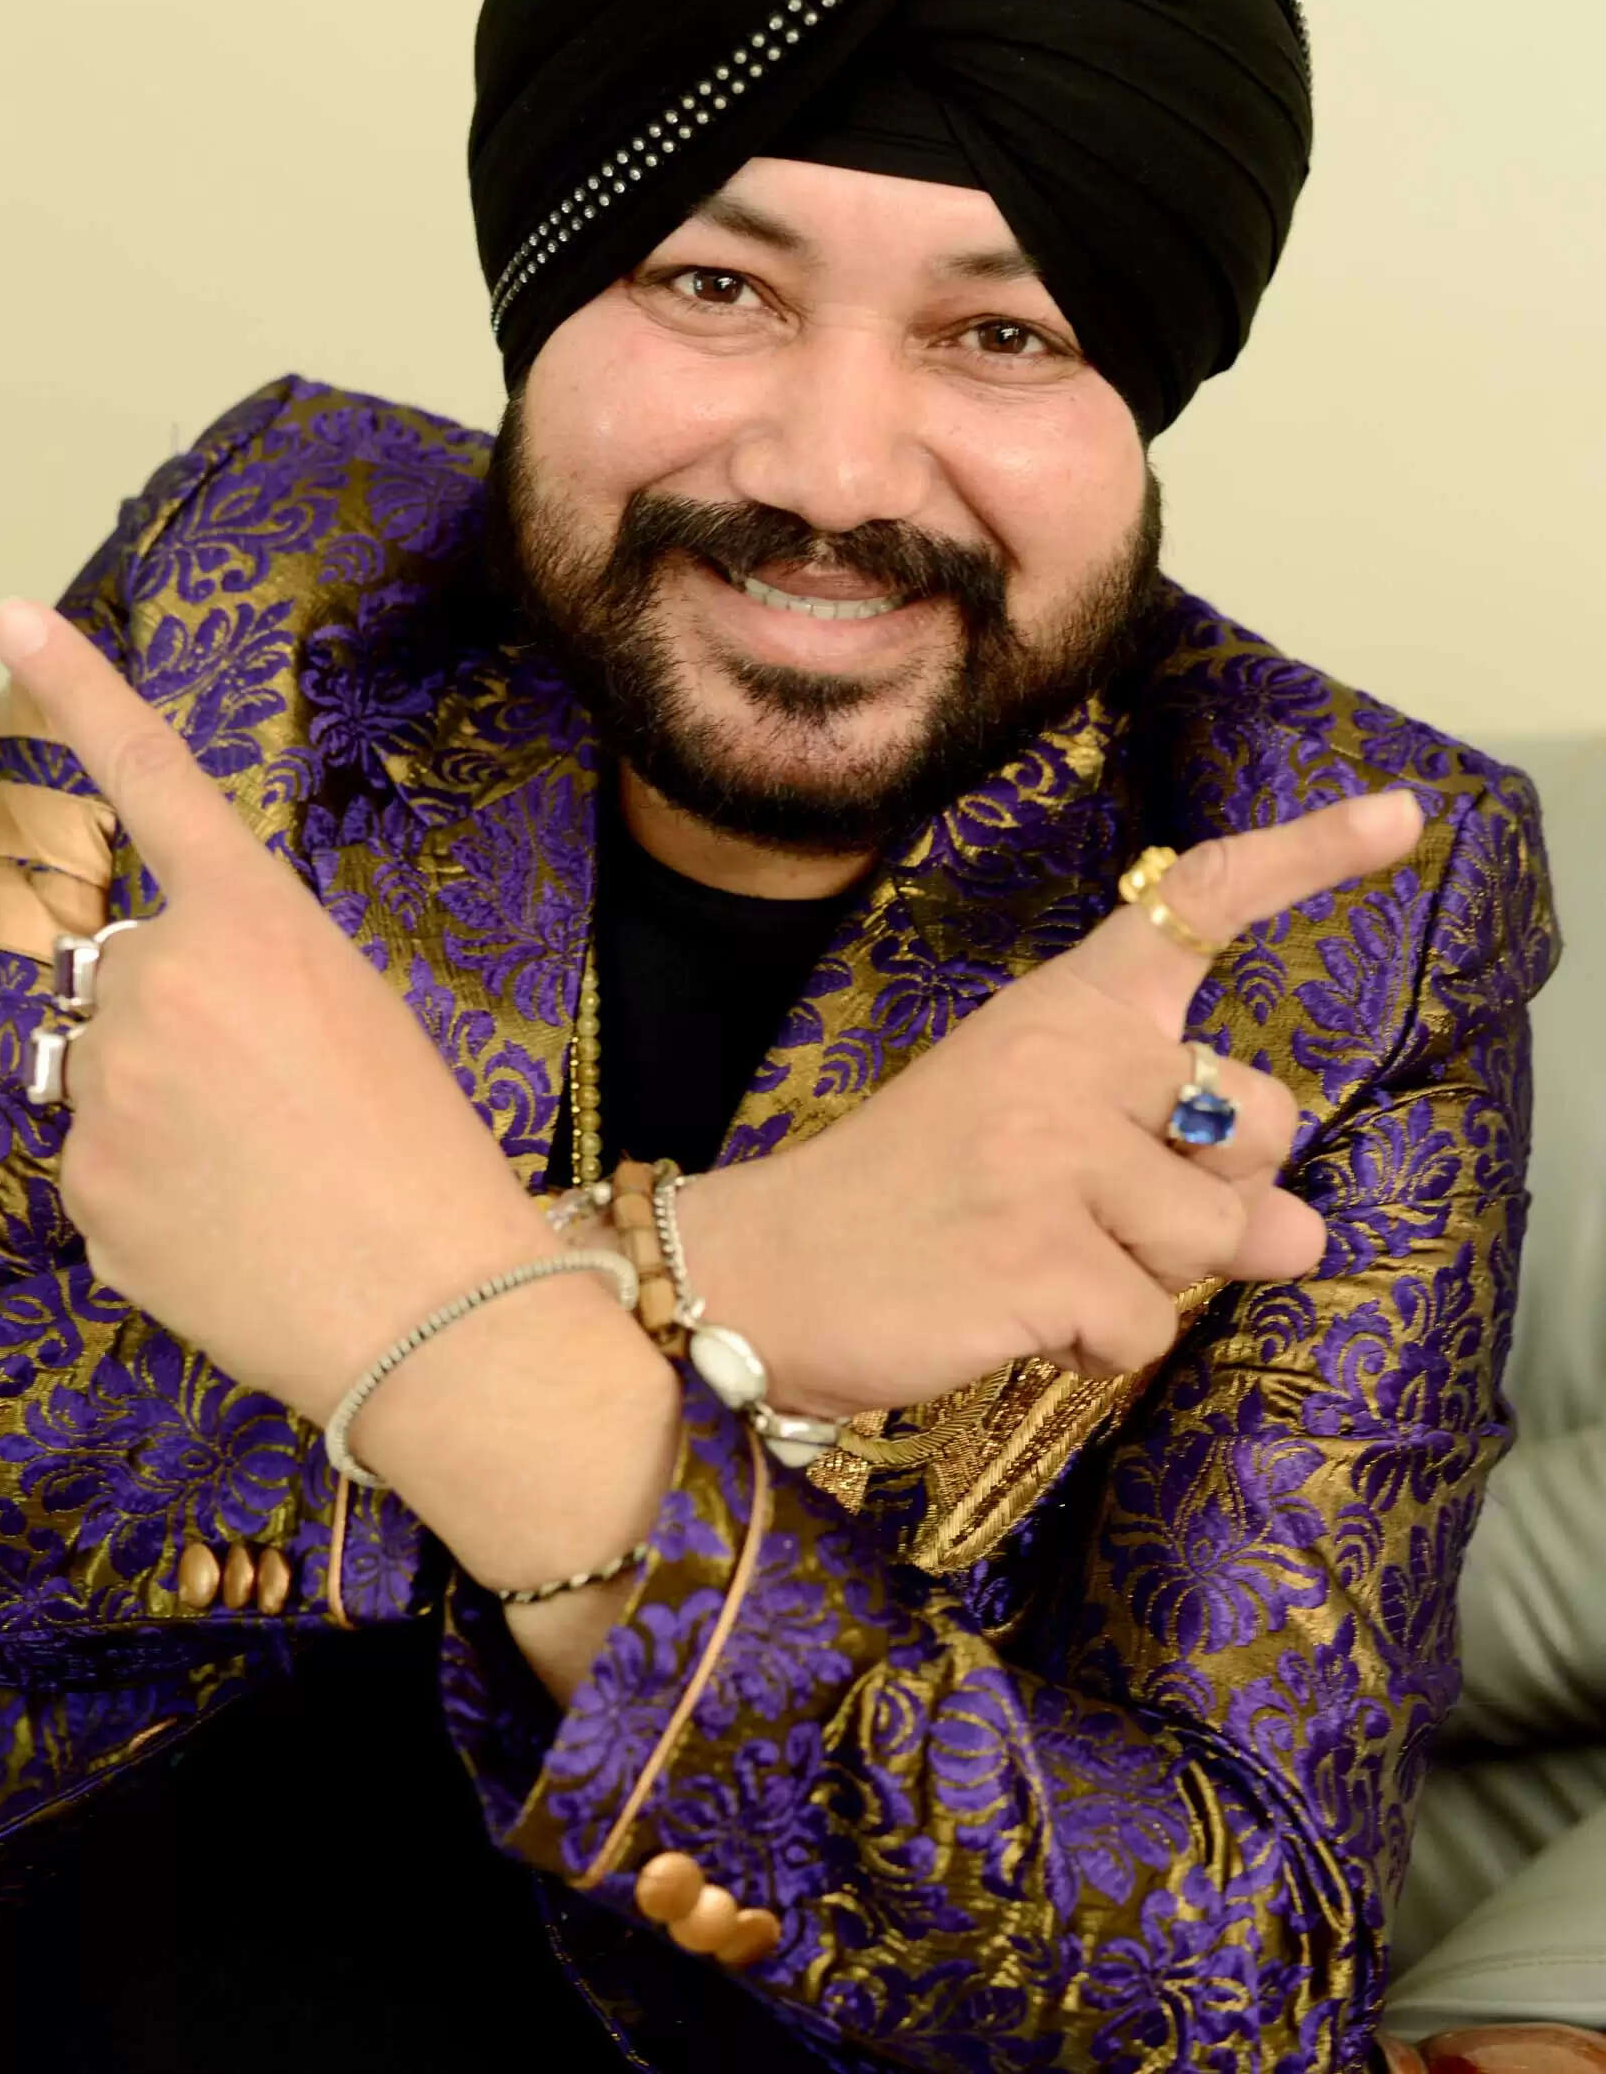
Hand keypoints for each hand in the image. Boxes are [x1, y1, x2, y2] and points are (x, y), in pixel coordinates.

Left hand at [0, 599, 589, 1426]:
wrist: (438, 1311)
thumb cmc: (429, 1153)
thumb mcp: (361, 1012)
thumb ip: (248, 969)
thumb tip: (155, 1002)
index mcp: (251, 923)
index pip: (153, 780)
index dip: (82, 693)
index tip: (11, 612)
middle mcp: (157, 985)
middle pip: (129, 974)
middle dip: (177, 1021)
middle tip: (273, 1103)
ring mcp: (106, 1093)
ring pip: (108, 1077)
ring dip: (160, 1111)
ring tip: (260, 1179)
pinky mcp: (82, 1194)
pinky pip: (101, 1172)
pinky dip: (150, 1196)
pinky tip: (228, 1233)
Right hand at [678, 790, 1424, 1419]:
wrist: (763, 1268)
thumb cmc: (909, 1192)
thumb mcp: (1034, 1130)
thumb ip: (1174, 1159)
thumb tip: (1302, 1233)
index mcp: (1062, 1006)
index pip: (1196, 904)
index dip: (1309, 858)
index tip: (1397, 816)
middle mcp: (1067, 1061)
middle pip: (1265, 1114)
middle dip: (1228, 1184)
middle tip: (1113, 1205)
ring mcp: (1052, 1160)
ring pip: (1227, 1236)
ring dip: (1164, 1275)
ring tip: (1056, 1263)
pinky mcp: (1038, 1262)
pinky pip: (1150, 1326)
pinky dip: (1103, 1344)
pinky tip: (1023, 1316)